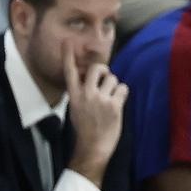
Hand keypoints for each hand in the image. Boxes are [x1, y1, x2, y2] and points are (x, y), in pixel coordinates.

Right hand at [65, 43, 127, 186]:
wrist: (92, 148)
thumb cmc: (86, 129)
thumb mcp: (77, 108)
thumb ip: (82, 93)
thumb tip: (92, 81)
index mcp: (74, 95)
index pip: (69, 72)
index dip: (68, 55)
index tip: (67, 42)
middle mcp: (86, 94)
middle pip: (96, 69)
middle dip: (103, 70)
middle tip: (105, 78)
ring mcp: (100, 100)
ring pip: (113, 78)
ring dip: (114, 86)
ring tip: (111, 98)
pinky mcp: (114, 106)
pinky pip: (123, 88)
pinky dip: (122, 94)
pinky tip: (118, 103)